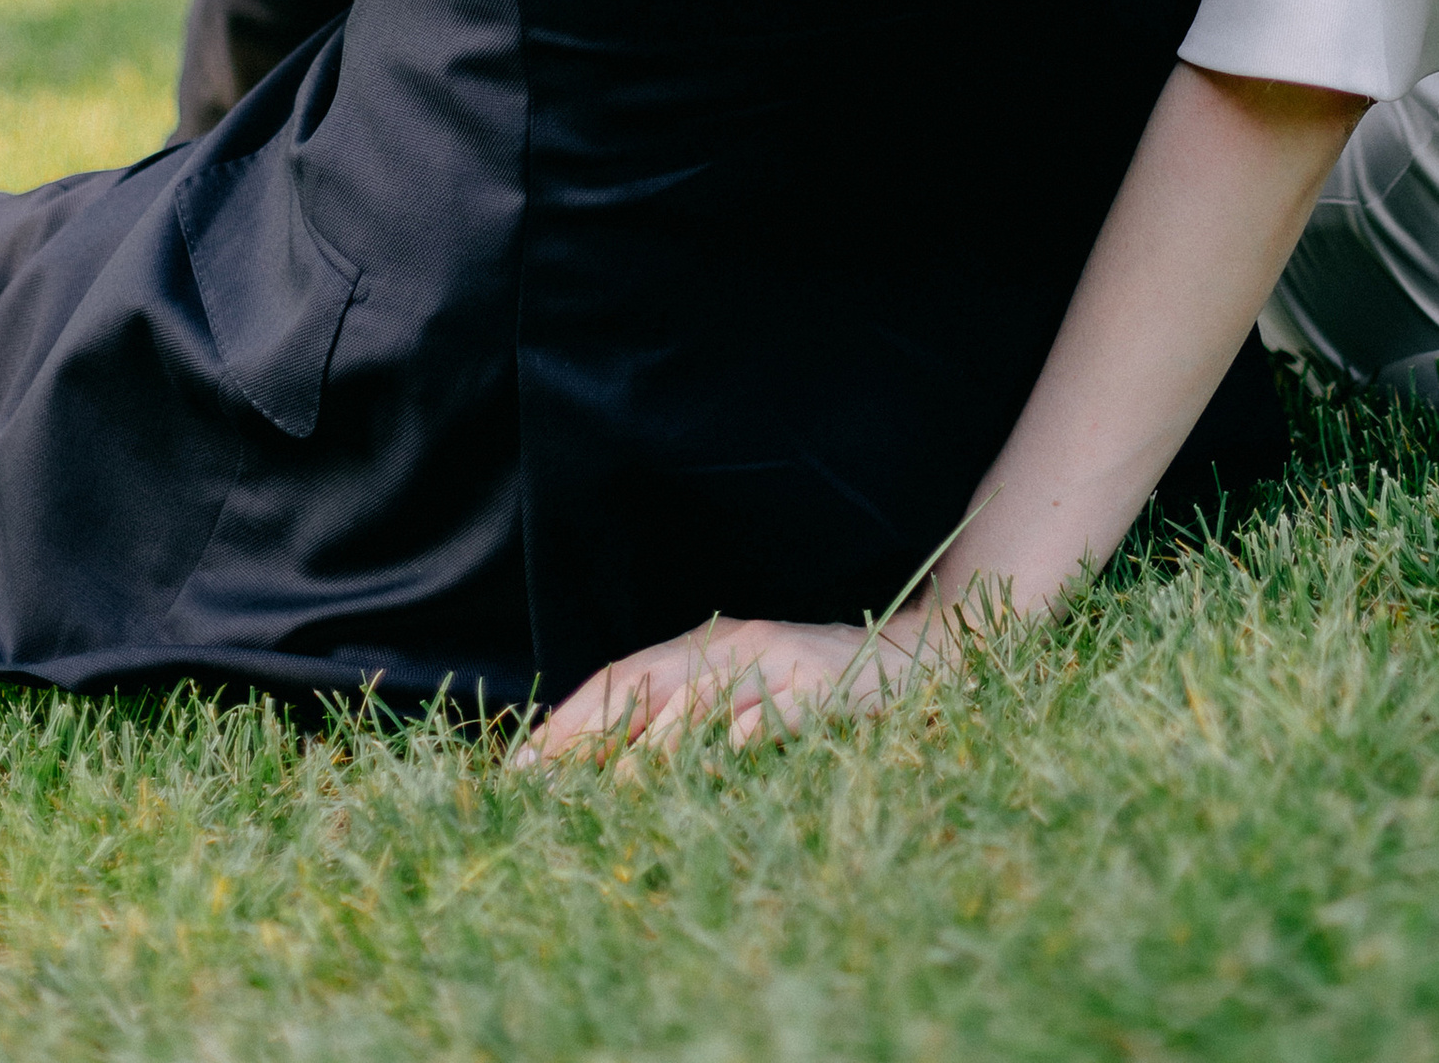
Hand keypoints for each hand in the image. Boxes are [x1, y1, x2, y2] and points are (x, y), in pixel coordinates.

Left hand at [514, 605, 937, 767]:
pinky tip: (716, 768)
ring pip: (701, 701)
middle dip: (587, 737)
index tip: (517, 775)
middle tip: (538, 789)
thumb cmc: (821, 685)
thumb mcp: (747, 687)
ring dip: (651, 749)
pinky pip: (775, 716)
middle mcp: (733, 646)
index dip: (567, 724)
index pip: (620, 678)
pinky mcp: (823, 691)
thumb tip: (610, 765)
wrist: (921, 655)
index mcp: (706, 645)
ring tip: (609, 793)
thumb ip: (689, 713)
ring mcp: (778, 665)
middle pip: (645, 685)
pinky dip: (743, 740)